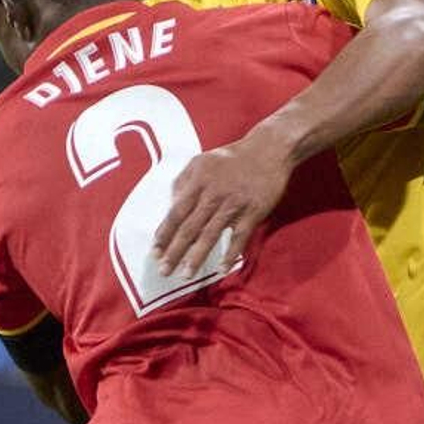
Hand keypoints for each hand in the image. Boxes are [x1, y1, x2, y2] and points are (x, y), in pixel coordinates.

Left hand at [152, 127, 292, 276]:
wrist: (269, 149)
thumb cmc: (232, 159)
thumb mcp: (201, 161)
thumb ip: (183, 181)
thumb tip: (171, 204)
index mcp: (198, 182)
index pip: (176, 213)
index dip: (164, 234)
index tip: (155, 251)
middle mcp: (213, 194)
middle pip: (190, 228)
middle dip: (175, 251)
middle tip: (164, 270)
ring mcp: (233, 204)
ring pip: (211, 235)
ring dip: (197, 256)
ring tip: (186, 274)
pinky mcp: (253, 212)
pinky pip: (239, 237)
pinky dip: (231, 254)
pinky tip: (222, 269)